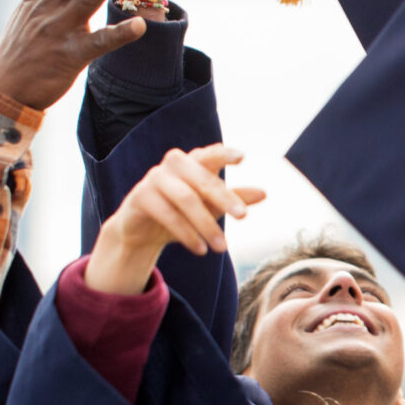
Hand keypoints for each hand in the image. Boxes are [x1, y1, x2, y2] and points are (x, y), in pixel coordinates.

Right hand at [84, 144, 261, 294]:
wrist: (141, 231)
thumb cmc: (181, 213)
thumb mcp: (210, 207)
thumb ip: (234, 198)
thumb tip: (264, 193)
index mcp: (192, 162)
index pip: (210, 154)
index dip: (224, 154)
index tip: (242, 157)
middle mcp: (173, 165)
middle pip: (202, 180)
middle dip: (224, 198)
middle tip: (244, 217)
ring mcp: (154, 178)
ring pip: (186, 199)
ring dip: (206, 225)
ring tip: (222, 247)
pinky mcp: (140, 197)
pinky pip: (167, 214)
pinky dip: (186, 234)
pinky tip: (200, 250)